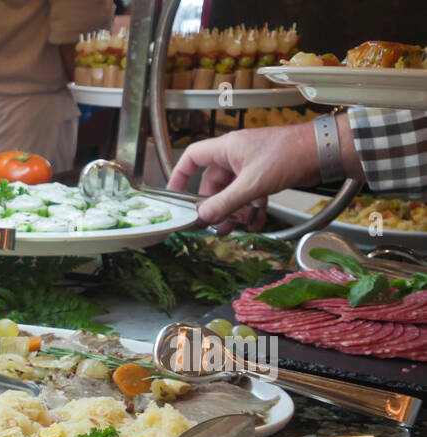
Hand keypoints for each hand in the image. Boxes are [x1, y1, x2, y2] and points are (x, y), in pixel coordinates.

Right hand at [168, 124, 320, 232]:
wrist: (323, 151)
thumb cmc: (290, 154)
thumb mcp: (251, 184)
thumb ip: (224, 203)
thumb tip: (203, 216)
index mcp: (227, 149)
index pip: (192, 158)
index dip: (179, 176)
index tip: (175, 196)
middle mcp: (235, 155)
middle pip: (212, 183)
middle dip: (213, 206)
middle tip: (215, 224)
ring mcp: (250, 165)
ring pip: (231, 192)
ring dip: (232, 211)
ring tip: (236, 226)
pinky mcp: (264, 174)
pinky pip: (248, 194)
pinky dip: (249, 208)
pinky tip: (255, 220)